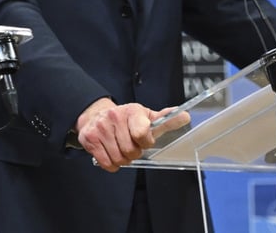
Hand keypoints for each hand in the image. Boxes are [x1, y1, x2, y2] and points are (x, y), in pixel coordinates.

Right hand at [75, 98, 189, 171]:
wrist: (96, 115)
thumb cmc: (126, 120)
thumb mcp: (146, 117)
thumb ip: (166, 120)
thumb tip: (185, 117)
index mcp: (132, 111)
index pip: (142, 133)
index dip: (145, 142)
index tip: (144, 140)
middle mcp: (114, 116)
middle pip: (130, 151)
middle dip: (133, 153)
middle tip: (130, 146)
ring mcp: (100, 127)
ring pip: (118, 158)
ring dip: (122, 159)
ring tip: (120, 149)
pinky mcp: (89, 138)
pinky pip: (106, 162)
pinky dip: (111, 164)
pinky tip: (111, 153)